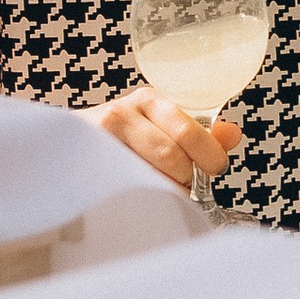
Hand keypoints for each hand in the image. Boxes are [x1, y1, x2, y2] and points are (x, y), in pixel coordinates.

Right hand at [97, 86, 243, 196]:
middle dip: (184, 179)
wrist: (66, 146)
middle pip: (170, 157)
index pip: (189, 132)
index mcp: (150, 101)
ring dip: (161, 190)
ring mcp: (100, 137)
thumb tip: (232, 135)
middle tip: (181, 184)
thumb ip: (200, 134)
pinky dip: (137, 197)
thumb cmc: (121, 141)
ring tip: (156, 189)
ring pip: (148, 175)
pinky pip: (124, 187)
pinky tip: (136, 195)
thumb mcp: (162, 128)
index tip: (213, 169)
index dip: (208, 158)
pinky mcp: (85, 160)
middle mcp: (123, 113)